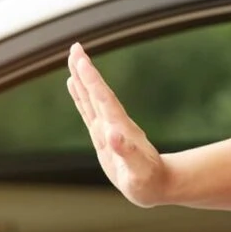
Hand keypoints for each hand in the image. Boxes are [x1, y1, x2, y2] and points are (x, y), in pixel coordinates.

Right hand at [67, 43, 167, 206]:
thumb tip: (112, 135)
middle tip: (75, 47)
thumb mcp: (138, 171)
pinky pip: (88, 110)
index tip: (81, 59)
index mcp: (119, 128)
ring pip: (91, 97)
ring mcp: (107, 127)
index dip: (91, 79)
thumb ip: (127, 153)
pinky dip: (80, 95)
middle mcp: (113, 122)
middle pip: (96, 92)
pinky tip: (74, 84)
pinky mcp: (102, 134)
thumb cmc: (148, 181)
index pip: (102, 98)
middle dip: (85, 70)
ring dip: (82, 78)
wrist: (157, 185)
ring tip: (73, 59)